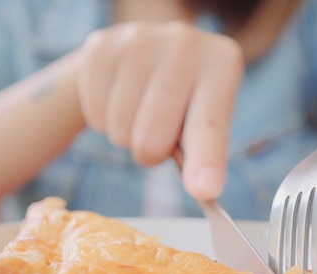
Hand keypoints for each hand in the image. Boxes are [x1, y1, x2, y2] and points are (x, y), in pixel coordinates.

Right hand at [77, 22, 243, 199]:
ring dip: (125, 135)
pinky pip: (95, 113)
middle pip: (153, 136)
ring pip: (120, 128)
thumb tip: (205, 191)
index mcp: (221, 63)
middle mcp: (184, 44)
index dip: (206, 161)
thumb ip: (204, 151)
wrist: (146, 51)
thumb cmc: (184, 98)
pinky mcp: (101, 46)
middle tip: (156, 139)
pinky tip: (118, 97)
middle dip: (150, 153)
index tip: (206, 190)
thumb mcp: (204, 115)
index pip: (210, 125)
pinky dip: (103, 119)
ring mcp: (139, 40)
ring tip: (139, 111)